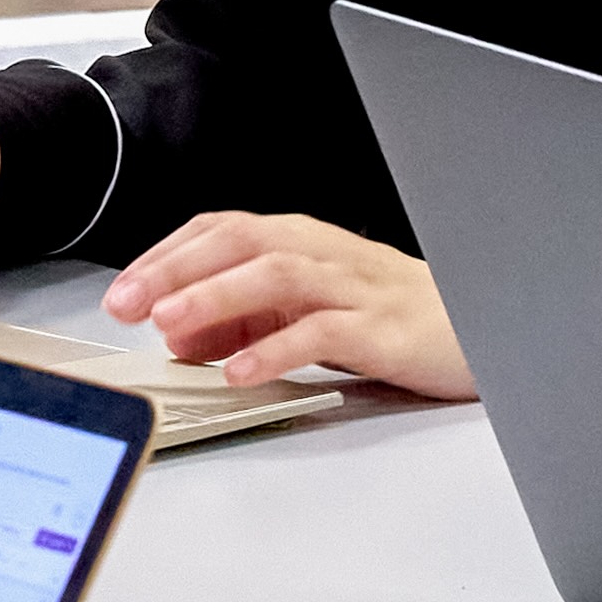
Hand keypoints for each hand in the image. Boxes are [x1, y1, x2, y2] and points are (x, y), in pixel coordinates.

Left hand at [105, 210, 462, 394]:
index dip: (168, 255)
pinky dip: (276, 350)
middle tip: (129, 301)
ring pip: (276, 276)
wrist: (478, 326)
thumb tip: (178, 334)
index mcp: (300, 241)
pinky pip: (321, 332)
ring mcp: (352, 288)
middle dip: (177, 269)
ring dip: (217, 297)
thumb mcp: (305, 309)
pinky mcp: (380, 328)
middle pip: (240, 242)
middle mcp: (322, 254)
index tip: (123, 289)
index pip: (220, 231)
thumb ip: (244, 317)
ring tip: (171, 325)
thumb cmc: (389, 313)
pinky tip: (241, 370)